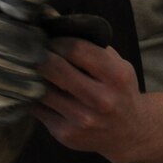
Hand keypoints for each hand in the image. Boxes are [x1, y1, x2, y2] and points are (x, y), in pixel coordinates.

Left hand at [34, 38, 153, 162]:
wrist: (129, 133)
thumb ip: (94, 49)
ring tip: (34, 70)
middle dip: (41, 56)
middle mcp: (101, 100)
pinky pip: (38, 108)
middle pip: (55, 68)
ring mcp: (82, 120)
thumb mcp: (119, 66)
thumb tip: (57, 28)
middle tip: (35, 52)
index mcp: (116, 77)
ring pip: (42, 89)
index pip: (76, 49)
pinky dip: (34, 97)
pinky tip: (38, 90)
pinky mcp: (66, 134)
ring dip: (34, 77)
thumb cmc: (119, 92)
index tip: (51, 40)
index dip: (58, 41)